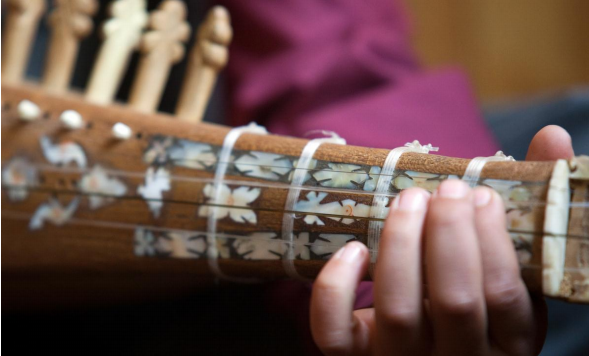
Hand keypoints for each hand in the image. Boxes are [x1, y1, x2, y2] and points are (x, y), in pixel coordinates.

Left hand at [310, 125, 572, 354]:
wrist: (432, 350)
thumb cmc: (476, 298)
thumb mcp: (513, 272)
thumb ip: (532, 208)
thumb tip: (551, 135)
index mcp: (508, 344)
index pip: (504, 295)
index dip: (492, 238)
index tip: (481, 194)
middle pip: (454, 300)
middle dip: (448, 232)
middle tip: (445, 189)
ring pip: (398, 312)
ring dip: (401, 243)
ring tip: (408, 198)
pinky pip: (333, 334)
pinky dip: (336, 289)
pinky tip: (354, 250)